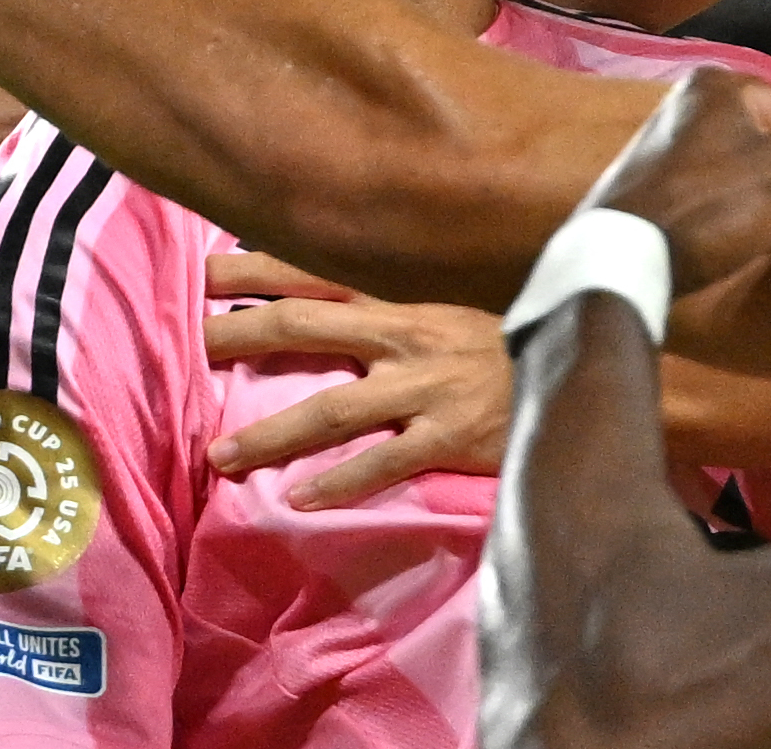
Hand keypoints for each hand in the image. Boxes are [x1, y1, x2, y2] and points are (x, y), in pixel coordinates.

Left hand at [202, 253, 510, 508]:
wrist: (582, 373)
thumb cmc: (500, 355)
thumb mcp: (440, 320)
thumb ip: (382, 318)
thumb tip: (314, 312)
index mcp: (399, 304)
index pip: (315, 276)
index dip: (258, 270)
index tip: (204, 269)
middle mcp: (403, 337)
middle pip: (306, 325)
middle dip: (242, 333)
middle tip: (188, 344)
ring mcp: (425, 389)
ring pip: (333, 408)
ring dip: (272, 433)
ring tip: (221, 456)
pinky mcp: (450, 437)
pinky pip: (386, 463)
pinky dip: (342, 483)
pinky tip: (302, 502)